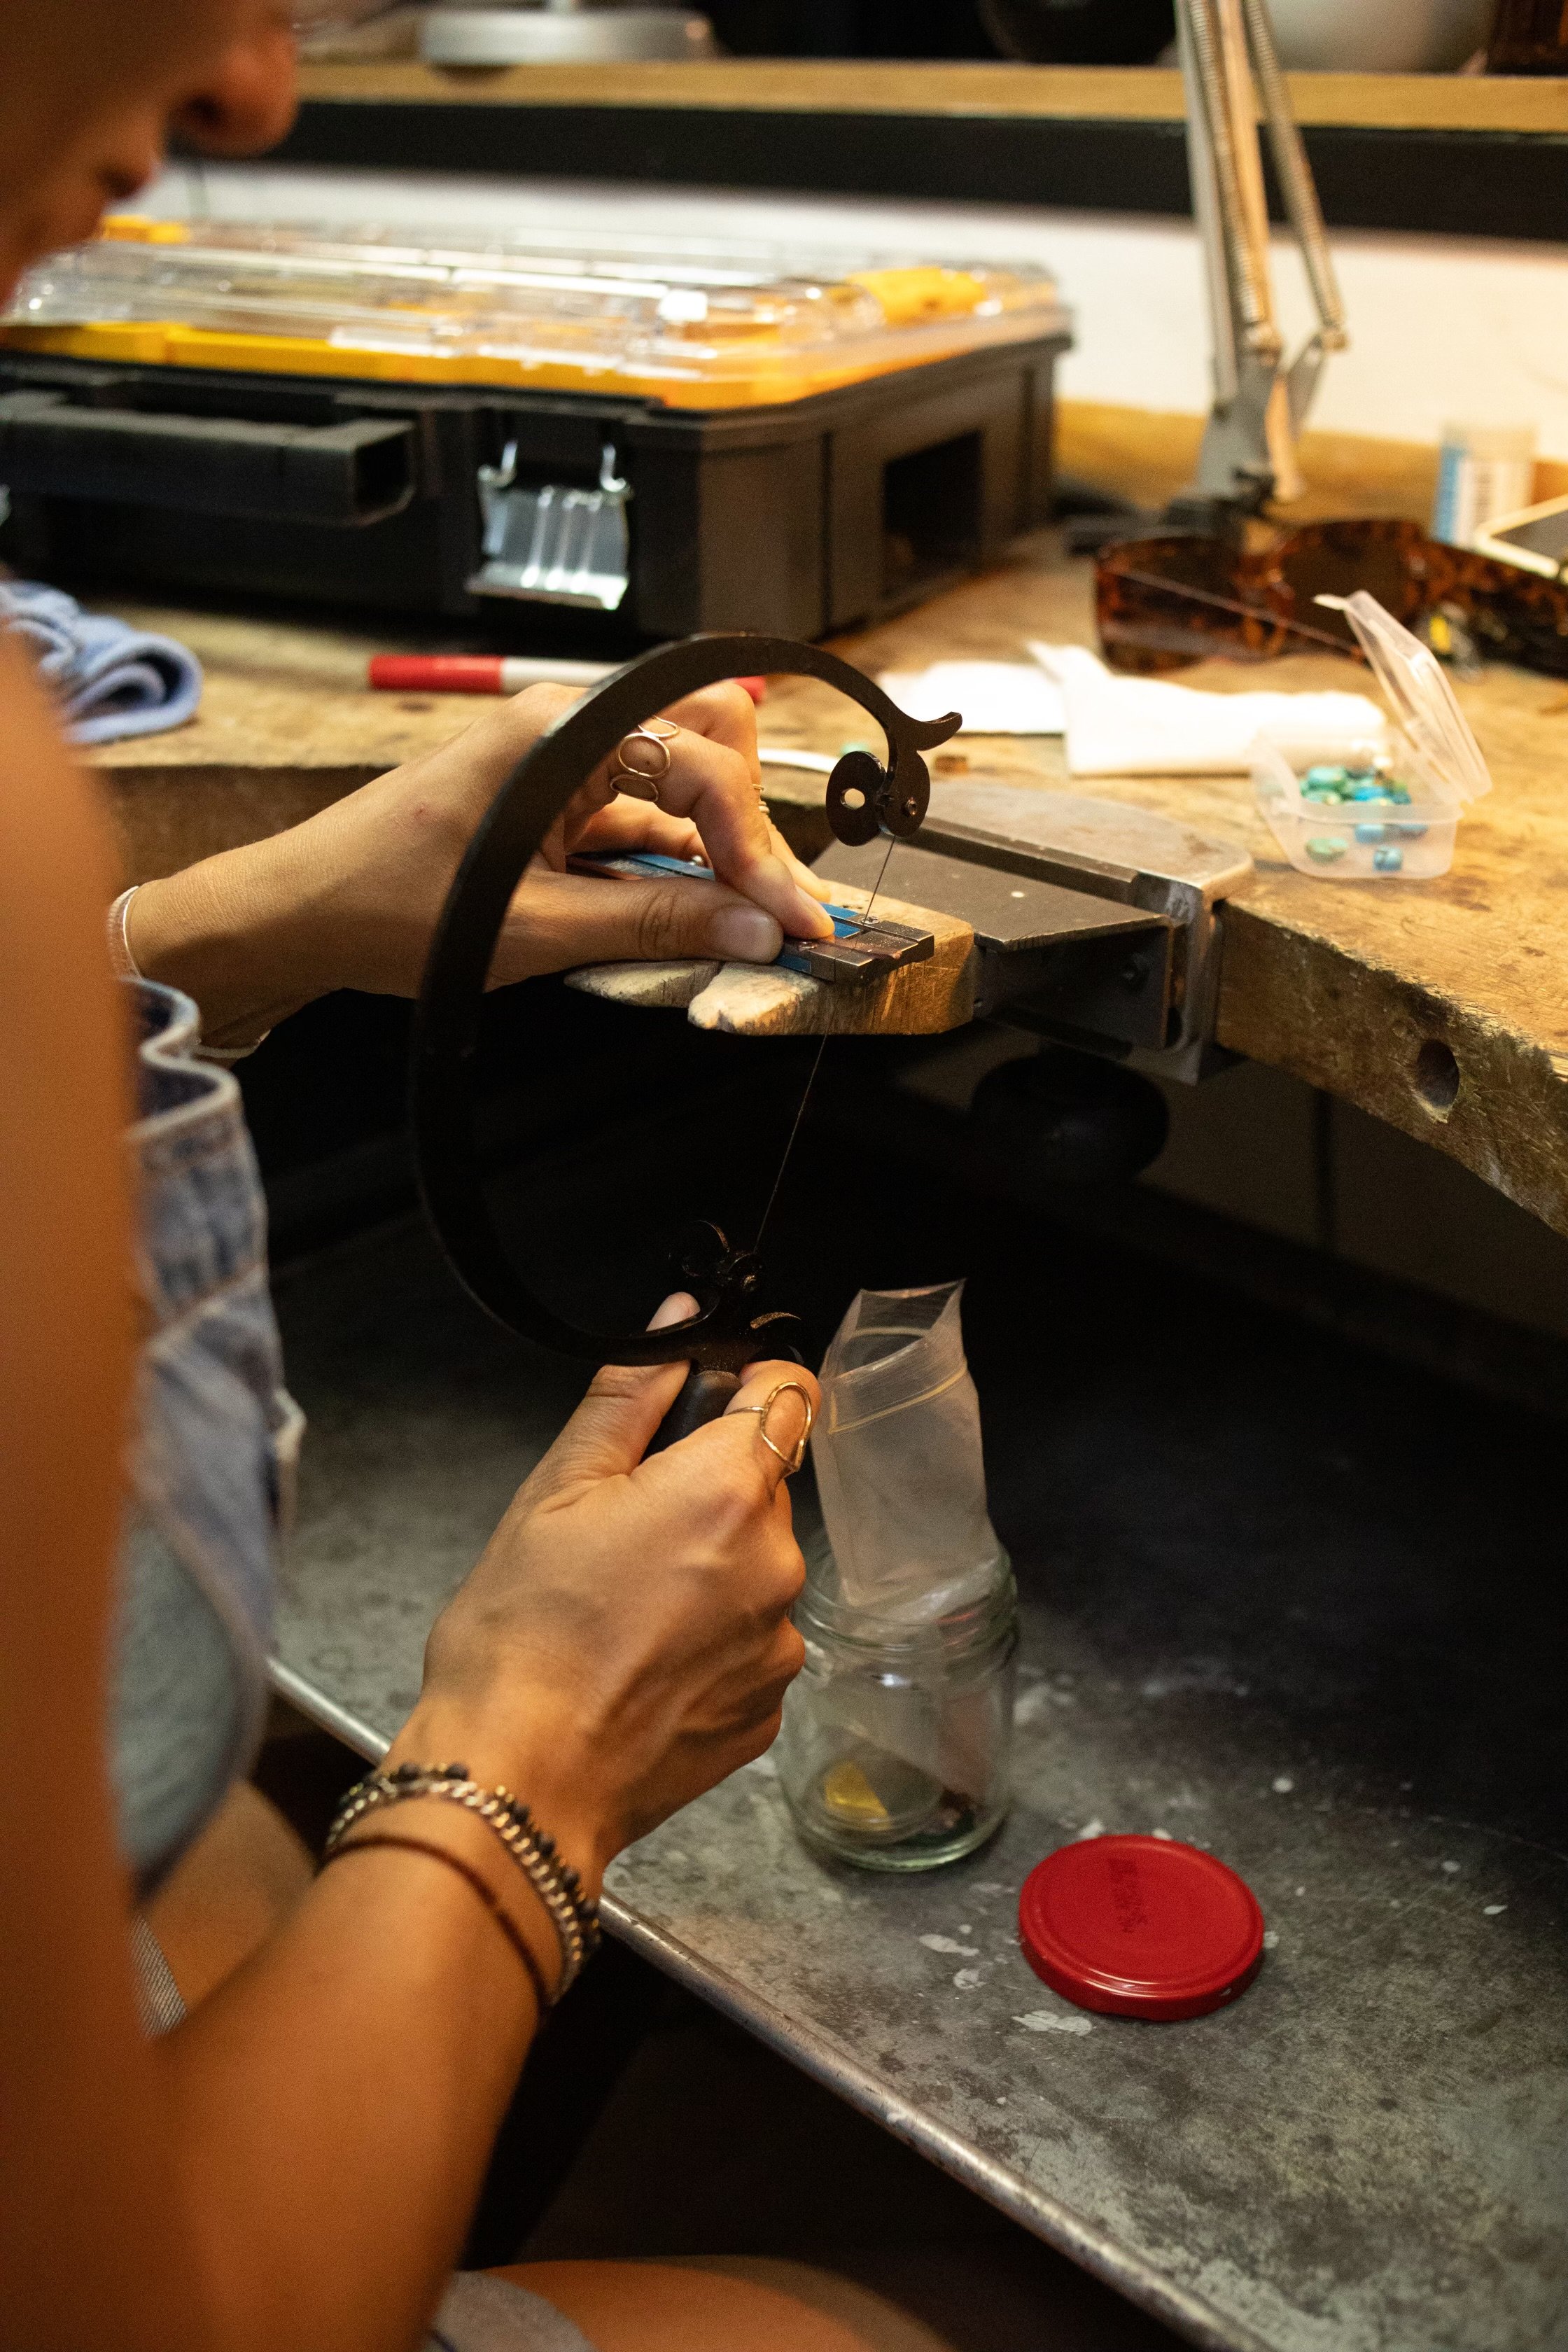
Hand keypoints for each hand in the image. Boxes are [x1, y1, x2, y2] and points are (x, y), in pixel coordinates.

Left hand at [127, 679, 833, 1045]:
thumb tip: (758, 931)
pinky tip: (694, 919)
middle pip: (707, 743)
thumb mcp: (534, 929)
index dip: (759, 853)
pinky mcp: (552, 807)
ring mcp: (561, 767)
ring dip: (719, 852)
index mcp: (562, 734)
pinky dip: (676, 870)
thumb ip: (655, 924)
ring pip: (679, 786)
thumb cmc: (388, 908)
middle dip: (752, 823)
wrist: (300, 915)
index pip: (704, 771)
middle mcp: (569, 732)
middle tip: (773, 908)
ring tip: (747, 924)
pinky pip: (639, 823)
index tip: (794, 920)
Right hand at [386, 1311, 817, 1895]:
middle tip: (620, 1532)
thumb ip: (630, 1393)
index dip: (748, 1386)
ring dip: (709, 1573)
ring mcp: (779, 1644)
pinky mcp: (768, 1709)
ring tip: (621, 1611)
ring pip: (755, 1570)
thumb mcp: (555, 1489)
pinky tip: (640, 1663)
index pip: (789, 1392)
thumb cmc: (522, 1637)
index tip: (706, 1405)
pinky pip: (750, 1643)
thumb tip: (676, 1322)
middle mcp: (776, 1563)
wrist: (519, 1782)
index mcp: (727, 1490)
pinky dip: (708, 1643)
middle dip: (705, 1494)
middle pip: (763, 1488)